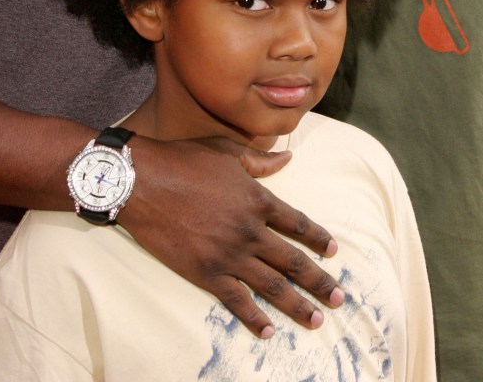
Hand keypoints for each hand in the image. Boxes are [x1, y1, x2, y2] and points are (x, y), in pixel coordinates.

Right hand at [118, 135, 343, 337]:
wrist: (143, 182)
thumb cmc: (185, 160)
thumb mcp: (227, 152)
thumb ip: (261, 161)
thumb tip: (289, 158)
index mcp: (258, 199)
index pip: (298, 224)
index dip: (318, 238)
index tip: (333, 251)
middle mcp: (250, 231)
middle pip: (293, 261)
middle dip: (319, 282)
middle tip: (339, 298)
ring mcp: (229, 255)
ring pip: (272, 286)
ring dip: (297, 305)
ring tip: (316, 320)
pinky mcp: (206, 273)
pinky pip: (236, 300)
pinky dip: (254, 318)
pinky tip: (269, 331)